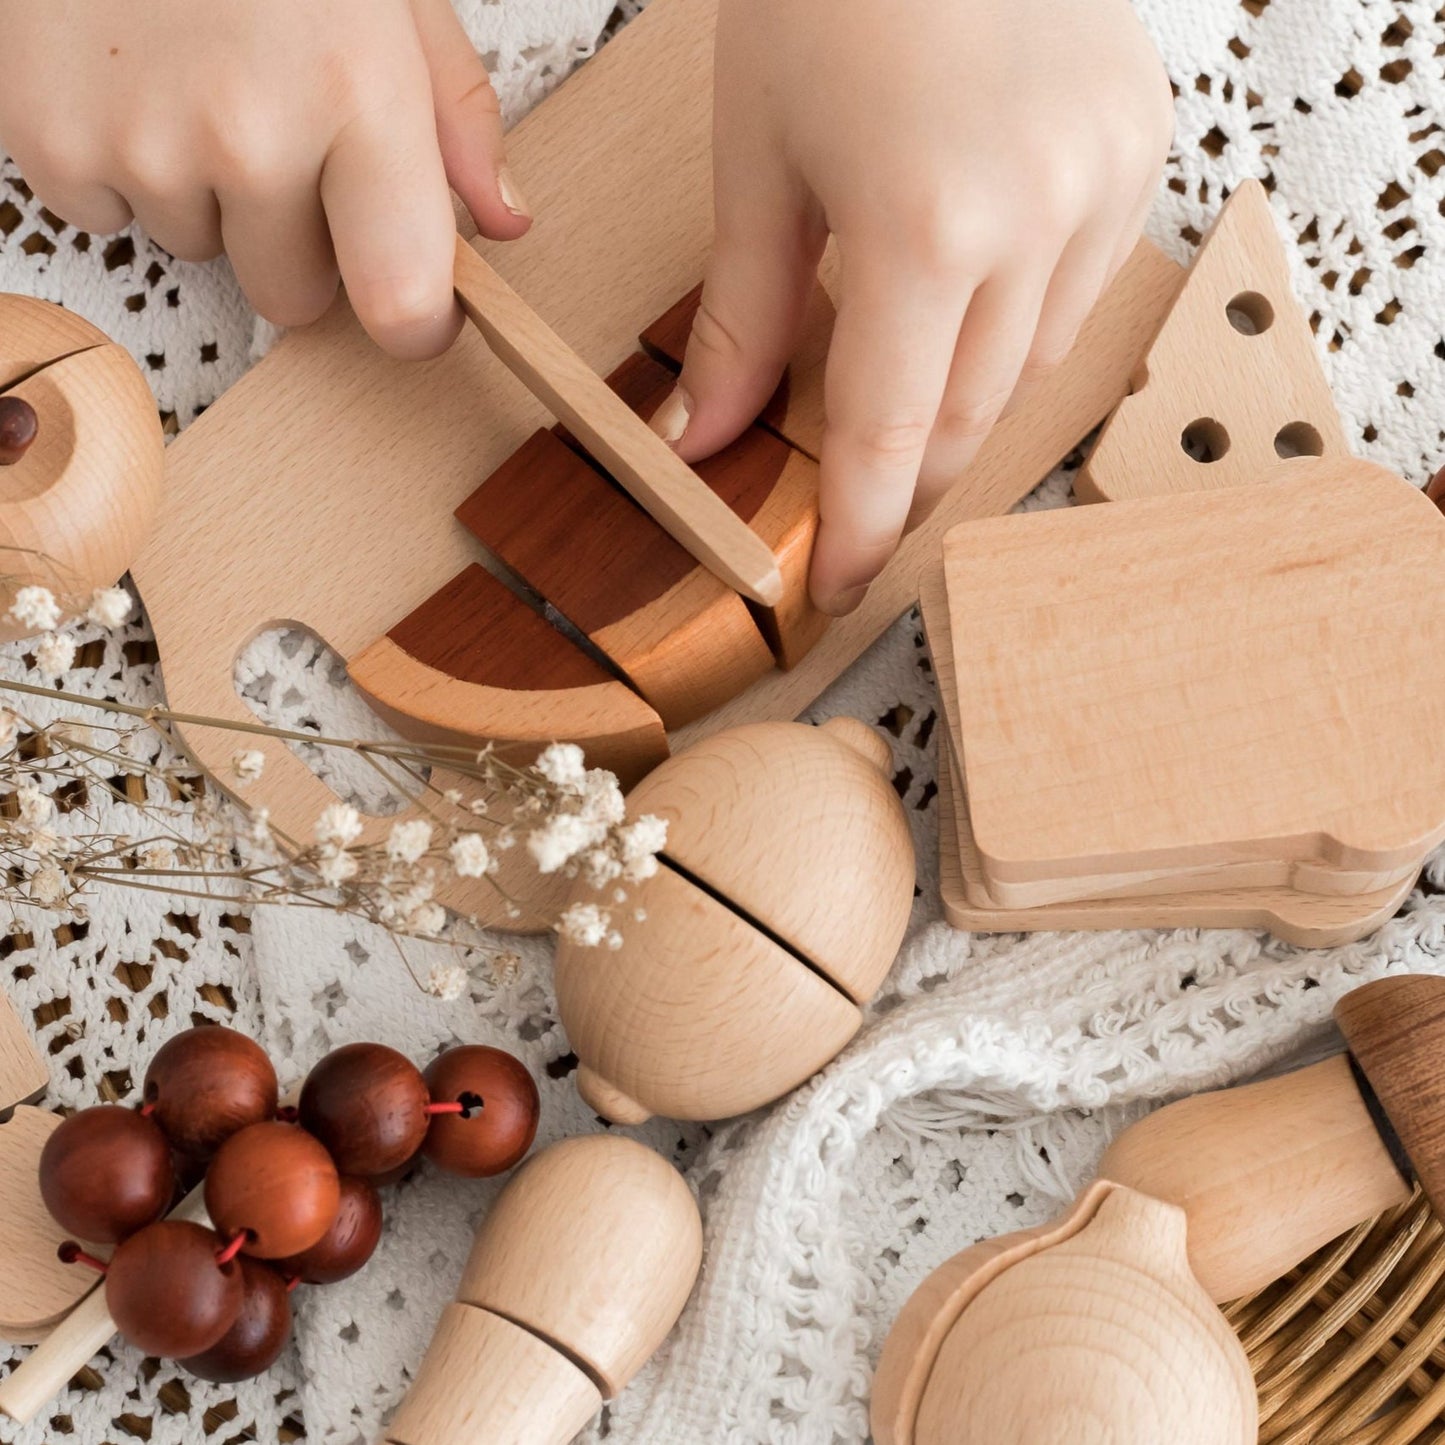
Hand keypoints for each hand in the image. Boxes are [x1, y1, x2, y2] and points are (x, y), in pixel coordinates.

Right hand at [0, 0, 530, 358]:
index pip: (400, 300)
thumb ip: (457, 113)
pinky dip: (121, 166)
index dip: (413, 322)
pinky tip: (129, 78)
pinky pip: (110, 217)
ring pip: (204, 251)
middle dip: (300, 242)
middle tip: (279, 133)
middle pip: (295, 297)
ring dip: (209, 193)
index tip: (414, 309)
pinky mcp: (51, 141)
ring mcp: (142, 143)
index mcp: (357, 92)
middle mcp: (251, 133)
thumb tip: (504, 219)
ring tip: (194, 77)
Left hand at [669, 0, 1172, 613]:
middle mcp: (1037, 213)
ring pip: (1026, 369)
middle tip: (859, 514)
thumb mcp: (758, 160)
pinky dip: (1012, 327)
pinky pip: (1075, 295)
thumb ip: (741, 317)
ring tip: (900, 391)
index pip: (890, 434)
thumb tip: (705, 440)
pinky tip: (968, 299)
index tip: (837, 587)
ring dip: (957, 403)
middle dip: (906, 484)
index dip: (861, 529)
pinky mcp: (1142, 148)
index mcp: (926, 221)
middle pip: (966, 418)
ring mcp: (1105, 180)